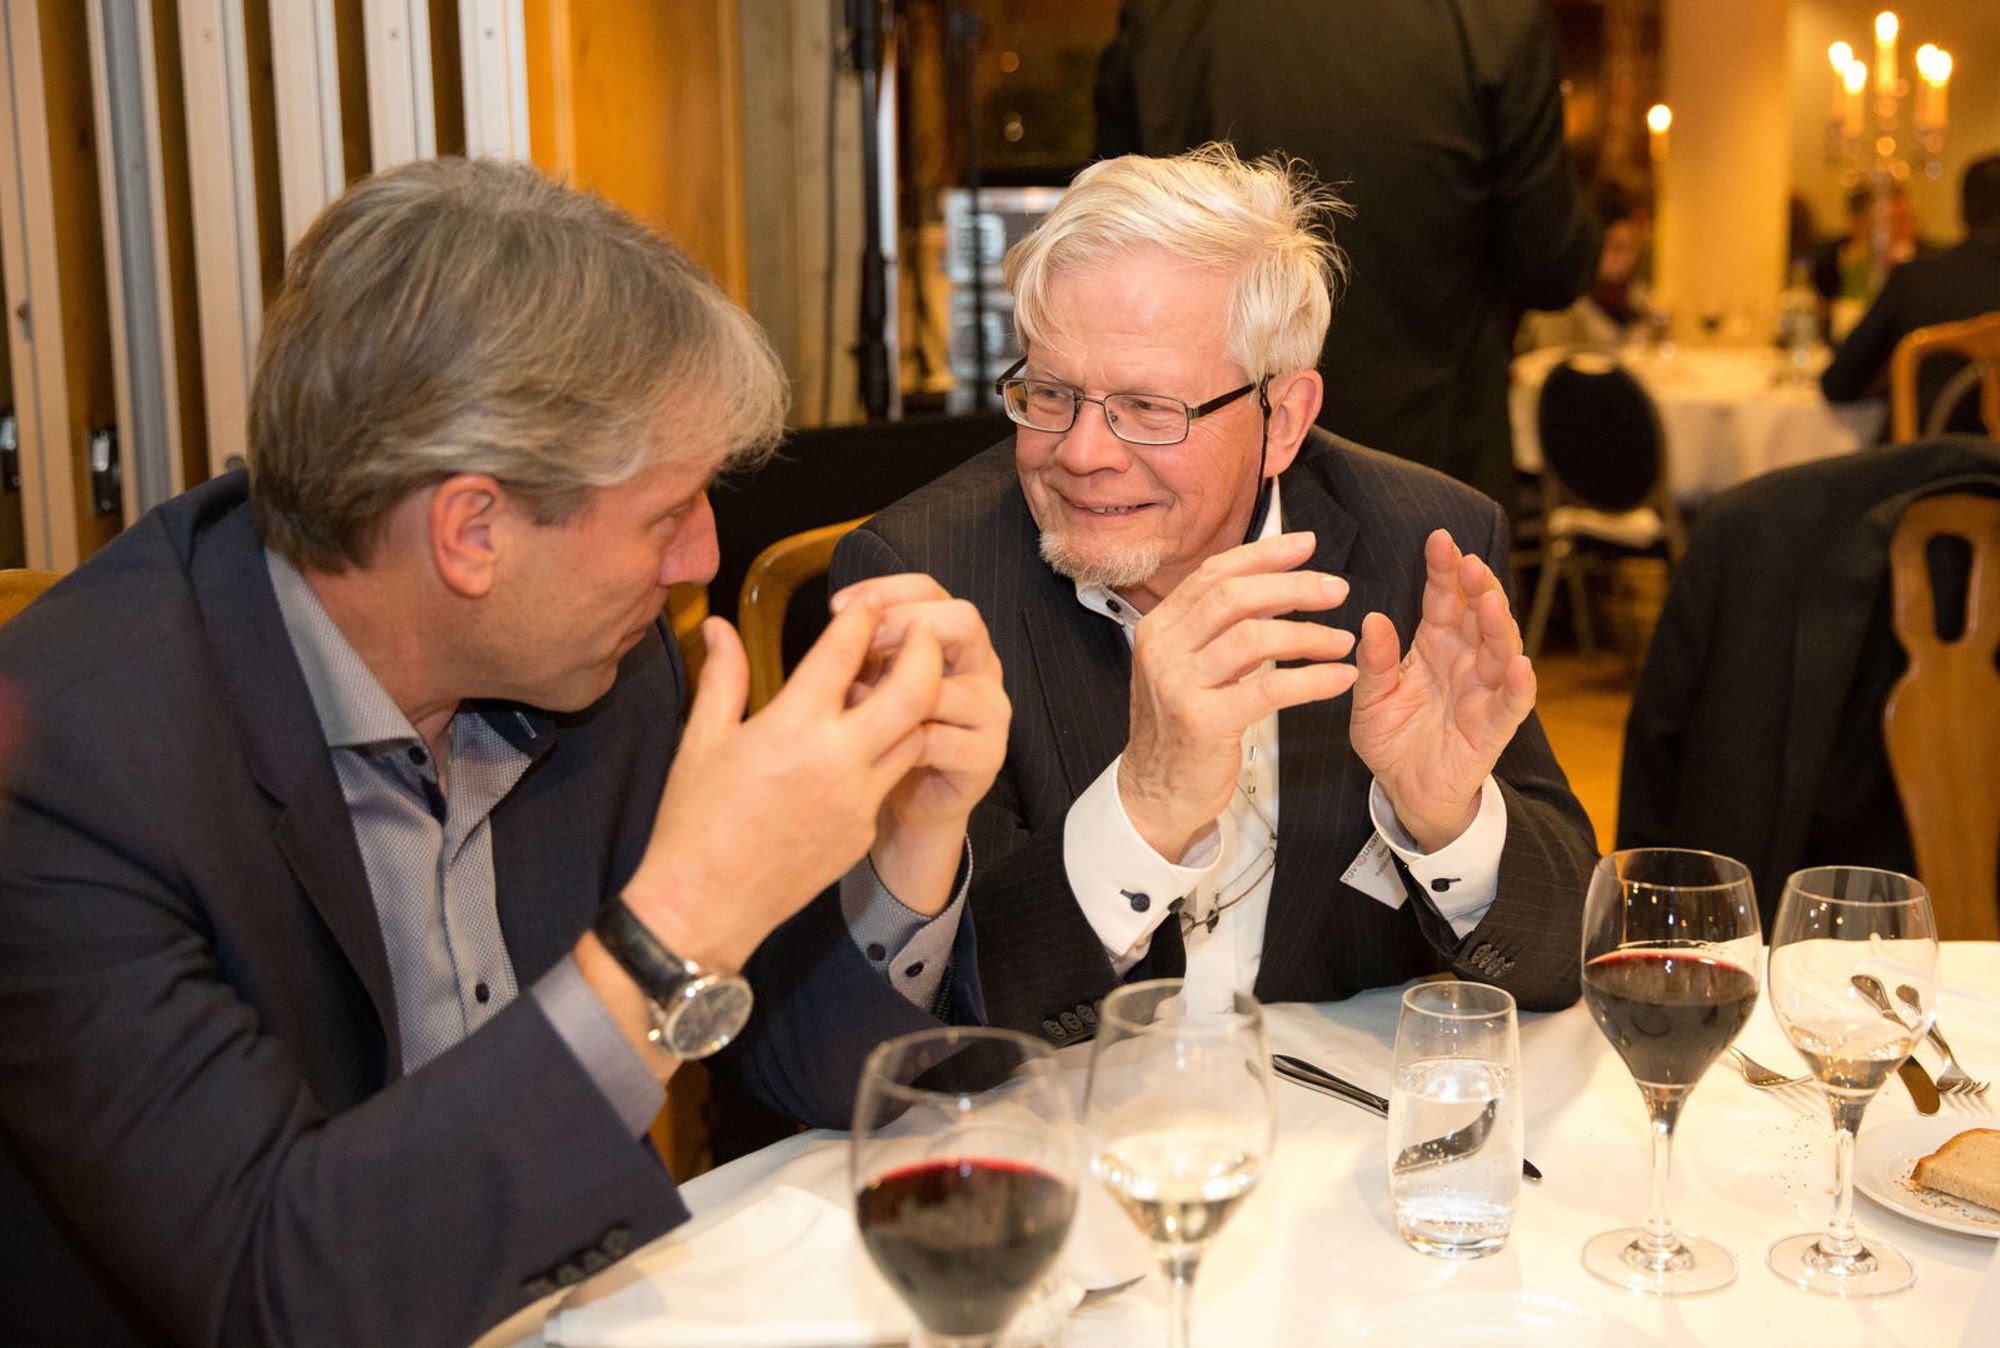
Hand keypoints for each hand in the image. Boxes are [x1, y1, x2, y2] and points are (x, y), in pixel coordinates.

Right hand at [621, 602, 944, 970]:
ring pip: (916, 735)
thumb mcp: (702, 739)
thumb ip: (722, 675)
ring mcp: (857, 799)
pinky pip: (891, 779)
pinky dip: (890, 752)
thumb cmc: (694, 821)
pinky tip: (870, 742)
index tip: (869, 600)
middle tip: (921, 631)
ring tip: (900, 683)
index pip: (845, 651)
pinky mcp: (863, 830)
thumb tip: (717, 625)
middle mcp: (836, 760)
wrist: (704, 905)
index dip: (864, 615)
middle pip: (914, 690)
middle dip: (925, 650)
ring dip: (914, 704)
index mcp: (791, 727)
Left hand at [831, 573, 1010, 913]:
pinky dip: (902, 741)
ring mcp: (991, 711)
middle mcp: (982, 666)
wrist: (905, 802)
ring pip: (948, 684)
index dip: (886, 590)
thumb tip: (841, 617)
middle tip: (859, 645)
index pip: (930, 590)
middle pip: (962, 619)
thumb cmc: (885, 733)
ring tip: (854, 705)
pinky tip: (875, 745)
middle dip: (903, 625)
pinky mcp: (989, 756)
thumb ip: (866, 649)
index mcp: (954, 638)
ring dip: (894, 692)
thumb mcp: (871, 680)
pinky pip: (942, 739)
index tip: (838, 607)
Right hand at [1120, 532, 1355, 860]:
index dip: (1264, 554)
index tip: (1306, 545)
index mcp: (1159, 626)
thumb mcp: (1187, 665)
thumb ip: (1216, 627)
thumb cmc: (1181, 727)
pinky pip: (1268, 689)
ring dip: (1307, 635)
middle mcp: (1163, 648)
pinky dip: (1312, 679)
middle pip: (1234, 597)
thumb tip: (1270, 585)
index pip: (1214, 574)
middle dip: (1293, 587)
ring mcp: (1180, 684)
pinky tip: (1339, 678)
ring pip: (1253, 638)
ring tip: (1342, 640)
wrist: (1154, 791)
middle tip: (1337, 590)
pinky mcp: (1203, 721)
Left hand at [1350, 529, 1535, 851]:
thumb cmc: (1391, 736)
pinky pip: (1513, 703)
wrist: (1403, 789)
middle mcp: (1465, 659)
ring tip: (1490, 603)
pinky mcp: (1494, 726)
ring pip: (1501, 650)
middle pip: (1478, 615)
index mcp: (1434, 644)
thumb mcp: (1369, 698)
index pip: (1443, 598)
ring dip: (1499, 626)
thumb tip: (1372, 619)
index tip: (1438, 540)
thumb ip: (1373, 662)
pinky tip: (1521, 665)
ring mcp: (1484, 690)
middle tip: (1468, 564)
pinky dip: (1520, 685)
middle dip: (1477, 587)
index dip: (1444, 570)